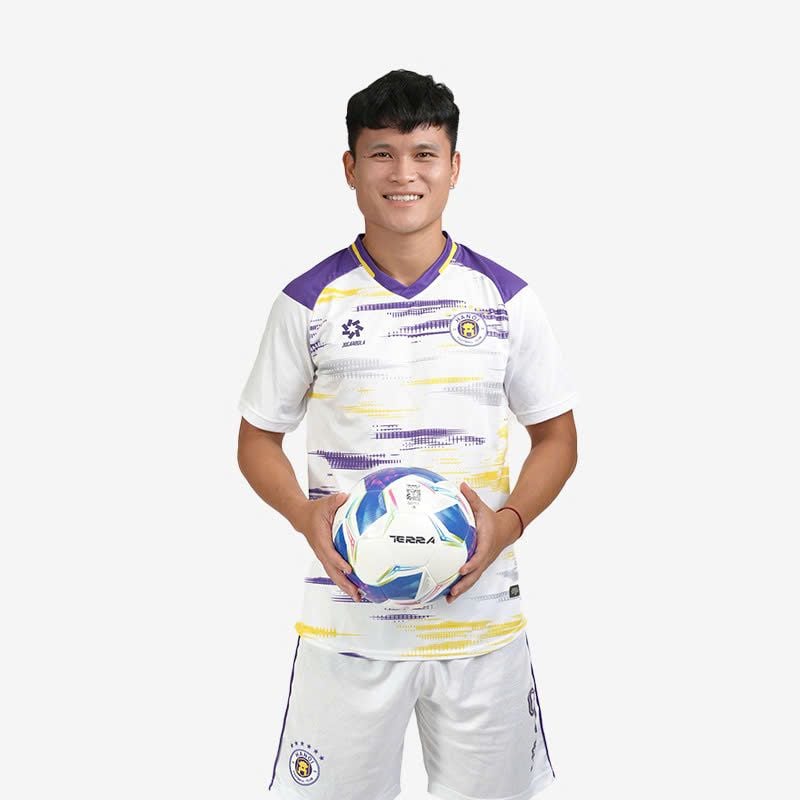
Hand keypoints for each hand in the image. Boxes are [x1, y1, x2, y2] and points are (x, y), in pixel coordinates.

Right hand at [296, 493, 360, 601]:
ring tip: (358, 596)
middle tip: (356, 593)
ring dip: (345, 586)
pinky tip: (354, 588)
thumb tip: (345, 497)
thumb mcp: (325, 504)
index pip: (330, 553)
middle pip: (332, 571)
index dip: (339, 562)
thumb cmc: (314, 512)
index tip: (349, 569)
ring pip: (333, 574)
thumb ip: (336, 501)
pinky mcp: (326, 558)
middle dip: (344, 583)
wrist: (301, 517)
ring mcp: (323, 556)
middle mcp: (321, 551)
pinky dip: (343, 581)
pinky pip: (335, 572)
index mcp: (321, 540)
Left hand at [446, 482, 520, 603]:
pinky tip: (449, 593)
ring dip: (462, 589)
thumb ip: (471, 498)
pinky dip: (462, 586)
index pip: (479, 556)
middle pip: (475, 574)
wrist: (507, 529)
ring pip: (473, 579)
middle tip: (453, 591)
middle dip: (464, 584)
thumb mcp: (482, 508)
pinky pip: (471, 578)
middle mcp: (485, 557)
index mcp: (486, 544)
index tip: (462, 569)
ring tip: (449, 598)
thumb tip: (462, 485)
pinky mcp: (479, 566)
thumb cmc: (492, 520)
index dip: (471, 564)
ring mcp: (483, 563)